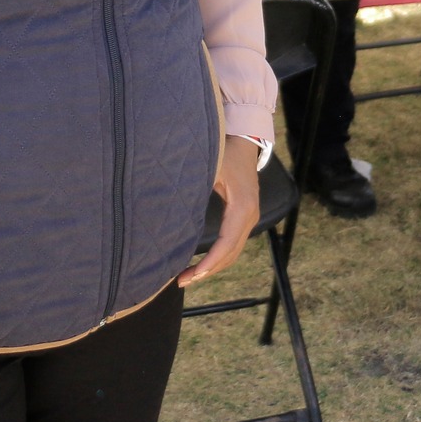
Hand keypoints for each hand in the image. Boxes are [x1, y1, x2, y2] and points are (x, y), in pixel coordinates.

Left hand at [181, 136, 260, 286]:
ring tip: (188, 277)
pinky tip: (202, 263)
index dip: (209, 262)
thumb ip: (194, 184)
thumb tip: (170, 205)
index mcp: (242, 206)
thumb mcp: (211, 166)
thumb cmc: (226, 150)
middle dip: (207, 270)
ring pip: (233, 252)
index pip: (226, 244)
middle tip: (181, 281)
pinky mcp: (246, 217)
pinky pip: (233, 243)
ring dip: (212, 266)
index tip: (191, 275)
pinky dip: (218, 257)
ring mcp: (250, 217)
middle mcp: (250, 215)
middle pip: (230, 253)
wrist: (246, 141)